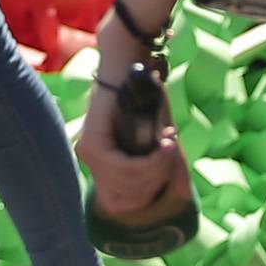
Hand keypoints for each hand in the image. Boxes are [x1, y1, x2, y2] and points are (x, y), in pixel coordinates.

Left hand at [76, 16, 186, 220]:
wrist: (128, 61)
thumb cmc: (144, 95)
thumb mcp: (152, 136)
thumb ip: (157, 163)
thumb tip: (178, 194)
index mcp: (100, 162)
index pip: (121, 203)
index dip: (150, 194)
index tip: (170, 171)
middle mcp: (90, 160)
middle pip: (127, 199)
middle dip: (157, 181)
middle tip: (172, 153)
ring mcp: (88, 153)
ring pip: (129, 185)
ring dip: (158, 169)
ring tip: (170, 144)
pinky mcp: (93, 144)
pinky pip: (127, 169)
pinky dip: (151, 162)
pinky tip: (164, 145)